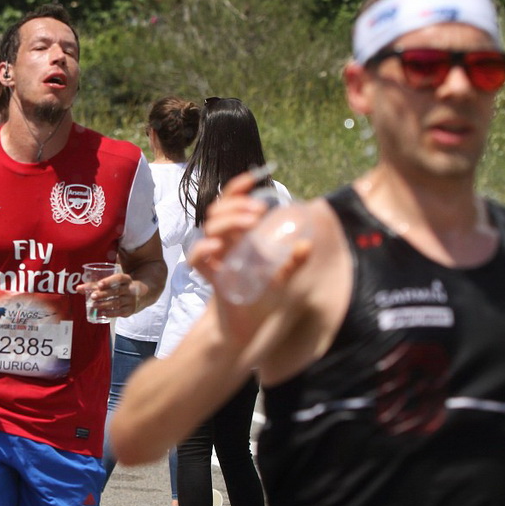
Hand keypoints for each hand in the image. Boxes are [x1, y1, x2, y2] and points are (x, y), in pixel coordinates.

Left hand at [74, 271, 141, 318]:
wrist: (140, 296)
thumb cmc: (120, 287)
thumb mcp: (112, 283)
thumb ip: (95, 285)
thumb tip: (78, 288)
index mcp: (126, 279)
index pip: (119, 278)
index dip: (109, 281)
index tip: (99, 284)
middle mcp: (130, 289)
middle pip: (116, 291)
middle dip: (104, 294)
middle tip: (93, 296)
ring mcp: (131, 300)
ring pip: (117, 302)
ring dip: (105, 304)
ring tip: (94, 305)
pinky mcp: (130, 310)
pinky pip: (120, 312)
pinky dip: (110, 313)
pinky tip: (102, 313)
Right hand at [188, 171, 311, 340]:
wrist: (244, 328)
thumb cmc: (260, 300)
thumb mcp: (281, 279)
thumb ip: (293, 263)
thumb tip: (307, 244)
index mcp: (238, 236)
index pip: (231, 202)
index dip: (238, 186)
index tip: (255, 177)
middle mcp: (224, 243)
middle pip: (218, 211)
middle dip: (236, 204)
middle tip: (259, 211)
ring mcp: (215, 257)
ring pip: (209, 228)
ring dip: (229, 220)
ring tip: (251, 222)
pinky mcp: (210, 276)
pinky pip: (197, 258)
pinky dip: (203, 249)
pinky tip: (218, 247)